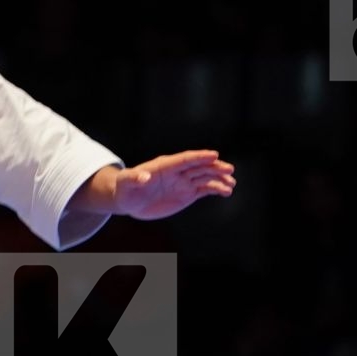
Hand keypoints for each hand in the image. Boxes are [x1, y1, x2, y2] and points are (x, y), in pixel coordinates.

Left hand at [106, 150, 235, 219]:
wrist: (129, 200)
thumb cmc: (126, 188)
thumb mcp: (126, 183)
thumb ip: (134, 178)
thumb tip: (144, 177)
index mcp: (165, 166)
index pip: (184, 159)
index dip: (198, 157)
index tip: (214, 155)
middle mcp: (177, 172)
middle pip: (199, 166)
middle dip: (214, 167)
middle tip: (229, 170)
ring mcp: (184, 182)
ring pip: (205, 177)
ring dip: (219, 180)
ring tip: (231, 185)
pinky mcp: (187, 193)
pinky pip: (205, 189)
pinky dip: (216, 189)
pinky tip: (226, 192)